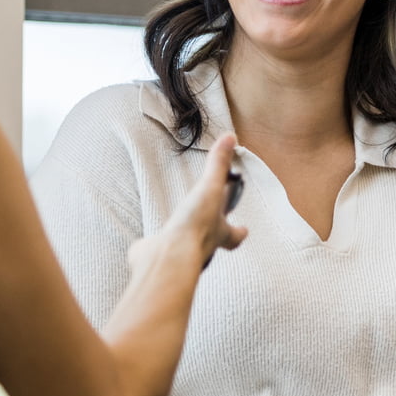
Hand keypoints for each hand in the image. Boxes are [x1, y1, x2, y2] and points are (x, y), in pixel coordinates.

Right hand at [136, 134, 246, 272]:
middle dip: (211, 238)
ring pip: (184, 248)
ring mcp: (177, 254)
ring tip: (179, 232)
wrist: (166, 258)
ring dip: (184, 241)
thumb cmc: (194, 226)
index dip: (239, 232)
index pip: (234, 234)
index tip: (245, 229)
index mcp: (218, 233)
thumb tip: (231, 137)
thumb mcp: (210, 189)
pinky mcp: (156, 256)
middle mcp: (200, 248)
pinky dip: (155, 248)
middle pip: (210, 245)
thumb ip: (218, 165)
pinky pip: (157, 252)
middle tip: (210, 230)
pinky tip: (150, 245)